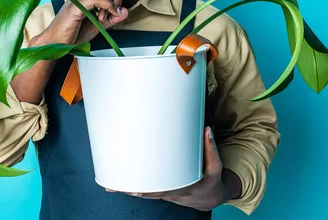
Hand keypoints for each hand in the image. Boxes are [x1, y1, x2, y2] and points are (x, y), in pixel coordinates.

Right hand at [39, 0, 128, 45]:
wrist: (55, 43)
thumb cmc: (73, 33)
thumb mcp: (98, 25)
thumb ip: (111, 17)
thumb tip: (125, 11)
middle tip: (114, 11)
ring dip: (111, 3)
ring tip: (104, 17)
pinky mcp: (75, 7)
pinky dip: (107, 7)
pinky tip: (104, 17)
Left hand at [107, 127, 237, 211]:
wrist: (209, 197)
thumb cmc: (211, 180)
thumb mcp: (215, 166)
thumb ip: (210, 148)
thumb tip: (206, 130)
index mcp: (186, 188)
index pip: (165, 190)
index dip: (150, 190)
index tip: (136, 187)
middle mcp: (173, 194)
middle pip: (149, 194)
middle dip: (132, 189)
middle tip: (116, 184)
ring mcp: (166, 194)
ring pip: (145, 194)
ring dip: (128, 190)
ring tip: (111, 186)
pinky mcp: (162, 192)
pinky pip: (146, 192)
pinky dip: (133, 189)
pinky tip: (119, 185)